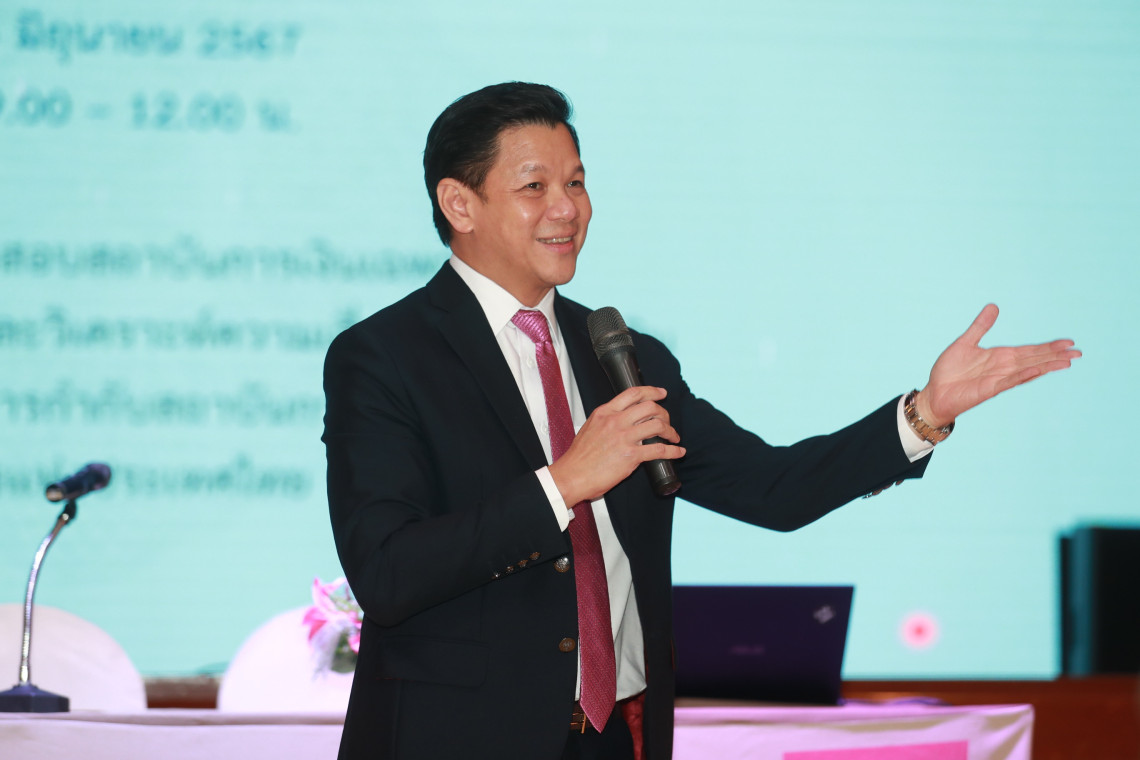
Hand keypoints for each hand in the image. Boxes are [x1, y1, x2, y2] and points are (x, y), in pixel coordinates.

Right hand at [547, 386, 684, 504]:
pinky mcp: (631, 456)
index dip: (652, 391)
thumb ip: (606, 420)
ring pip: (658, 426)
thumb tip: (622, 420)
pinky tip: (678, 452)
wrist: (572, 475)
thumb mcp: (590, 427)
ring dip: (671, 431)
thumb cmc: (579, 456)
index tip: (661, 393)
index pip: (633, 394)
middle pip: (650, 407)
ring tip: (673, 437)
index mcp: (605, 412)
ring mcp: (624, 438)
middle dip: (664, 413)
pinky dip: (673, 451)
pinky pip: (659, 450)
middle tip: (667, 421)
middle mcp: (616, 421)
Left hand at [916, 304, 1080, 426]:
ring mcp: (998, 379)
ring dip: (1046, 366)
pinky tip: (1036, 371)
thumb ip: (980, 326)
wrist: (935, 393)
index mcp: (1000, 357)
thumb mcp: (965, 343)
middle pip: (1034, 360)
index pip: (1030, 350)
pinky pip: (1008, 381)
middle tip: (1078, 352)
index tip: (1069, 342)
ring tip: (1067, 362)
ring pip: (1027, 371)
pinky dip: (1022, 376)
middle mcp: (1003, 368)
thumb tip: (993, 306)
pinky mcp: (988, 389)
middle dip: (1055, 356)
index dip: (1048, 346)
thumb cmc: (949, 371)